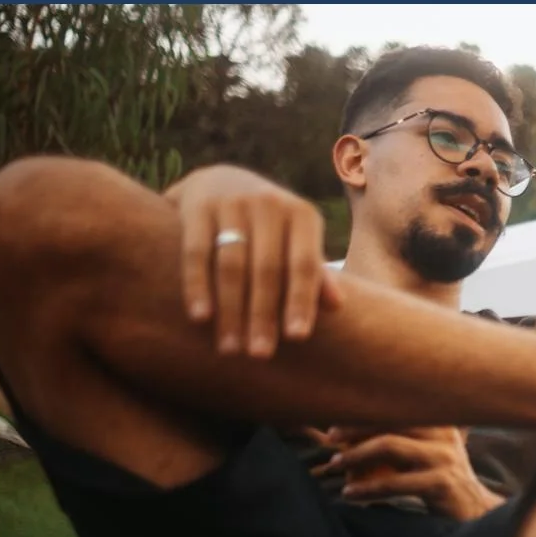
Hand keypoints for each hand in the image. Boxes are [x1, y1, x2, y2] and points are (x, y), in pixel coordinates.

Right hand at [165, 165, 342, 357]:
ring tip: (230, 349)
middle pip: (267, 270)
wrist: (221, 181)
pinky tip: (201, 318)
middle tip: (260, 355)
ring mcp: (231, 202)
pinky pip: (196, 252)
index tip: (297, 338)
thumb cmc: (271, 228)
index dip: (301, 301)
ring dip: (231, 310)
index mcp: (302, 215)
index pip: (305, 264)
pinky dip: (198, 286)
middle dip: (263, 315)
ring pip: (231, 265)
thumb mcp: (298, 241)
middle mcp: (269, 203)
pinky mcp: (197, 205)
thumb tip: (338, 306)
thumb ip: (314, 271)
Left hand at [319, 426, 504, 520]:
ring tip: (335, 466)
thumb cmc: (442, 481)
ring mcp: (444, 458)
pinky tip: (350, 495)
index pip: (395, 408)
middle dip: (354, 429)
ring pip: (390, 446)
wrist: (476, 514)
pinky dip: (367, 489)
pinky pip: (394, 483)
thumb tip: (352, 430)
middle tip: (330, 442)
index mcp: (440, 422)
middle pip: (390, 420)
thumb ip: (403, 438)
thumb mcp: (427, 453)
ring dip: (356, 456)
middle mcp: (444, 435)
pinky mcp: (442, 484)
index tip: (335, 427)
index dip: (363, 414)